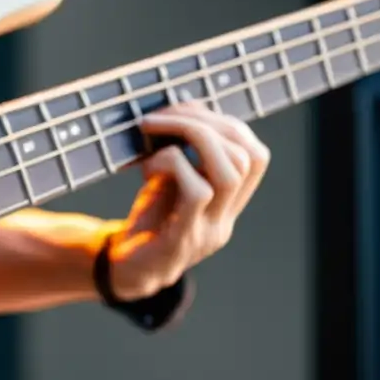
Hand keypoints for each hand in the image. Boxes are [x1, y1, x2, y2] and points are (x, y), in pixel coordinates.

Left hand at [104, 103, 270, 300]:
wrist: (123, 272)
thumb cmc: (146, 223)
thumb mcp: (167, 182)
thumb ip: (183, 153)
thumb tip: (184, 107)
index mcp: (229, 204)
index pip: (255, 157)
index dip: (228, 125)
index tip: (189, 112)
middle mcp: (225, 220)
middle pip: (245, 157)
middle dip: (206, 123)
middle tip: (162, 116)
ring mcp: (207, 233)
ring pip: (229, 173)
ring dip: (191, 137)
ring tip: (154, 131)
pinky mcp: (182, 242)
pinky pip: (197, 193)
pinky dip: (173, 165)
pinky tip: (148, 167)